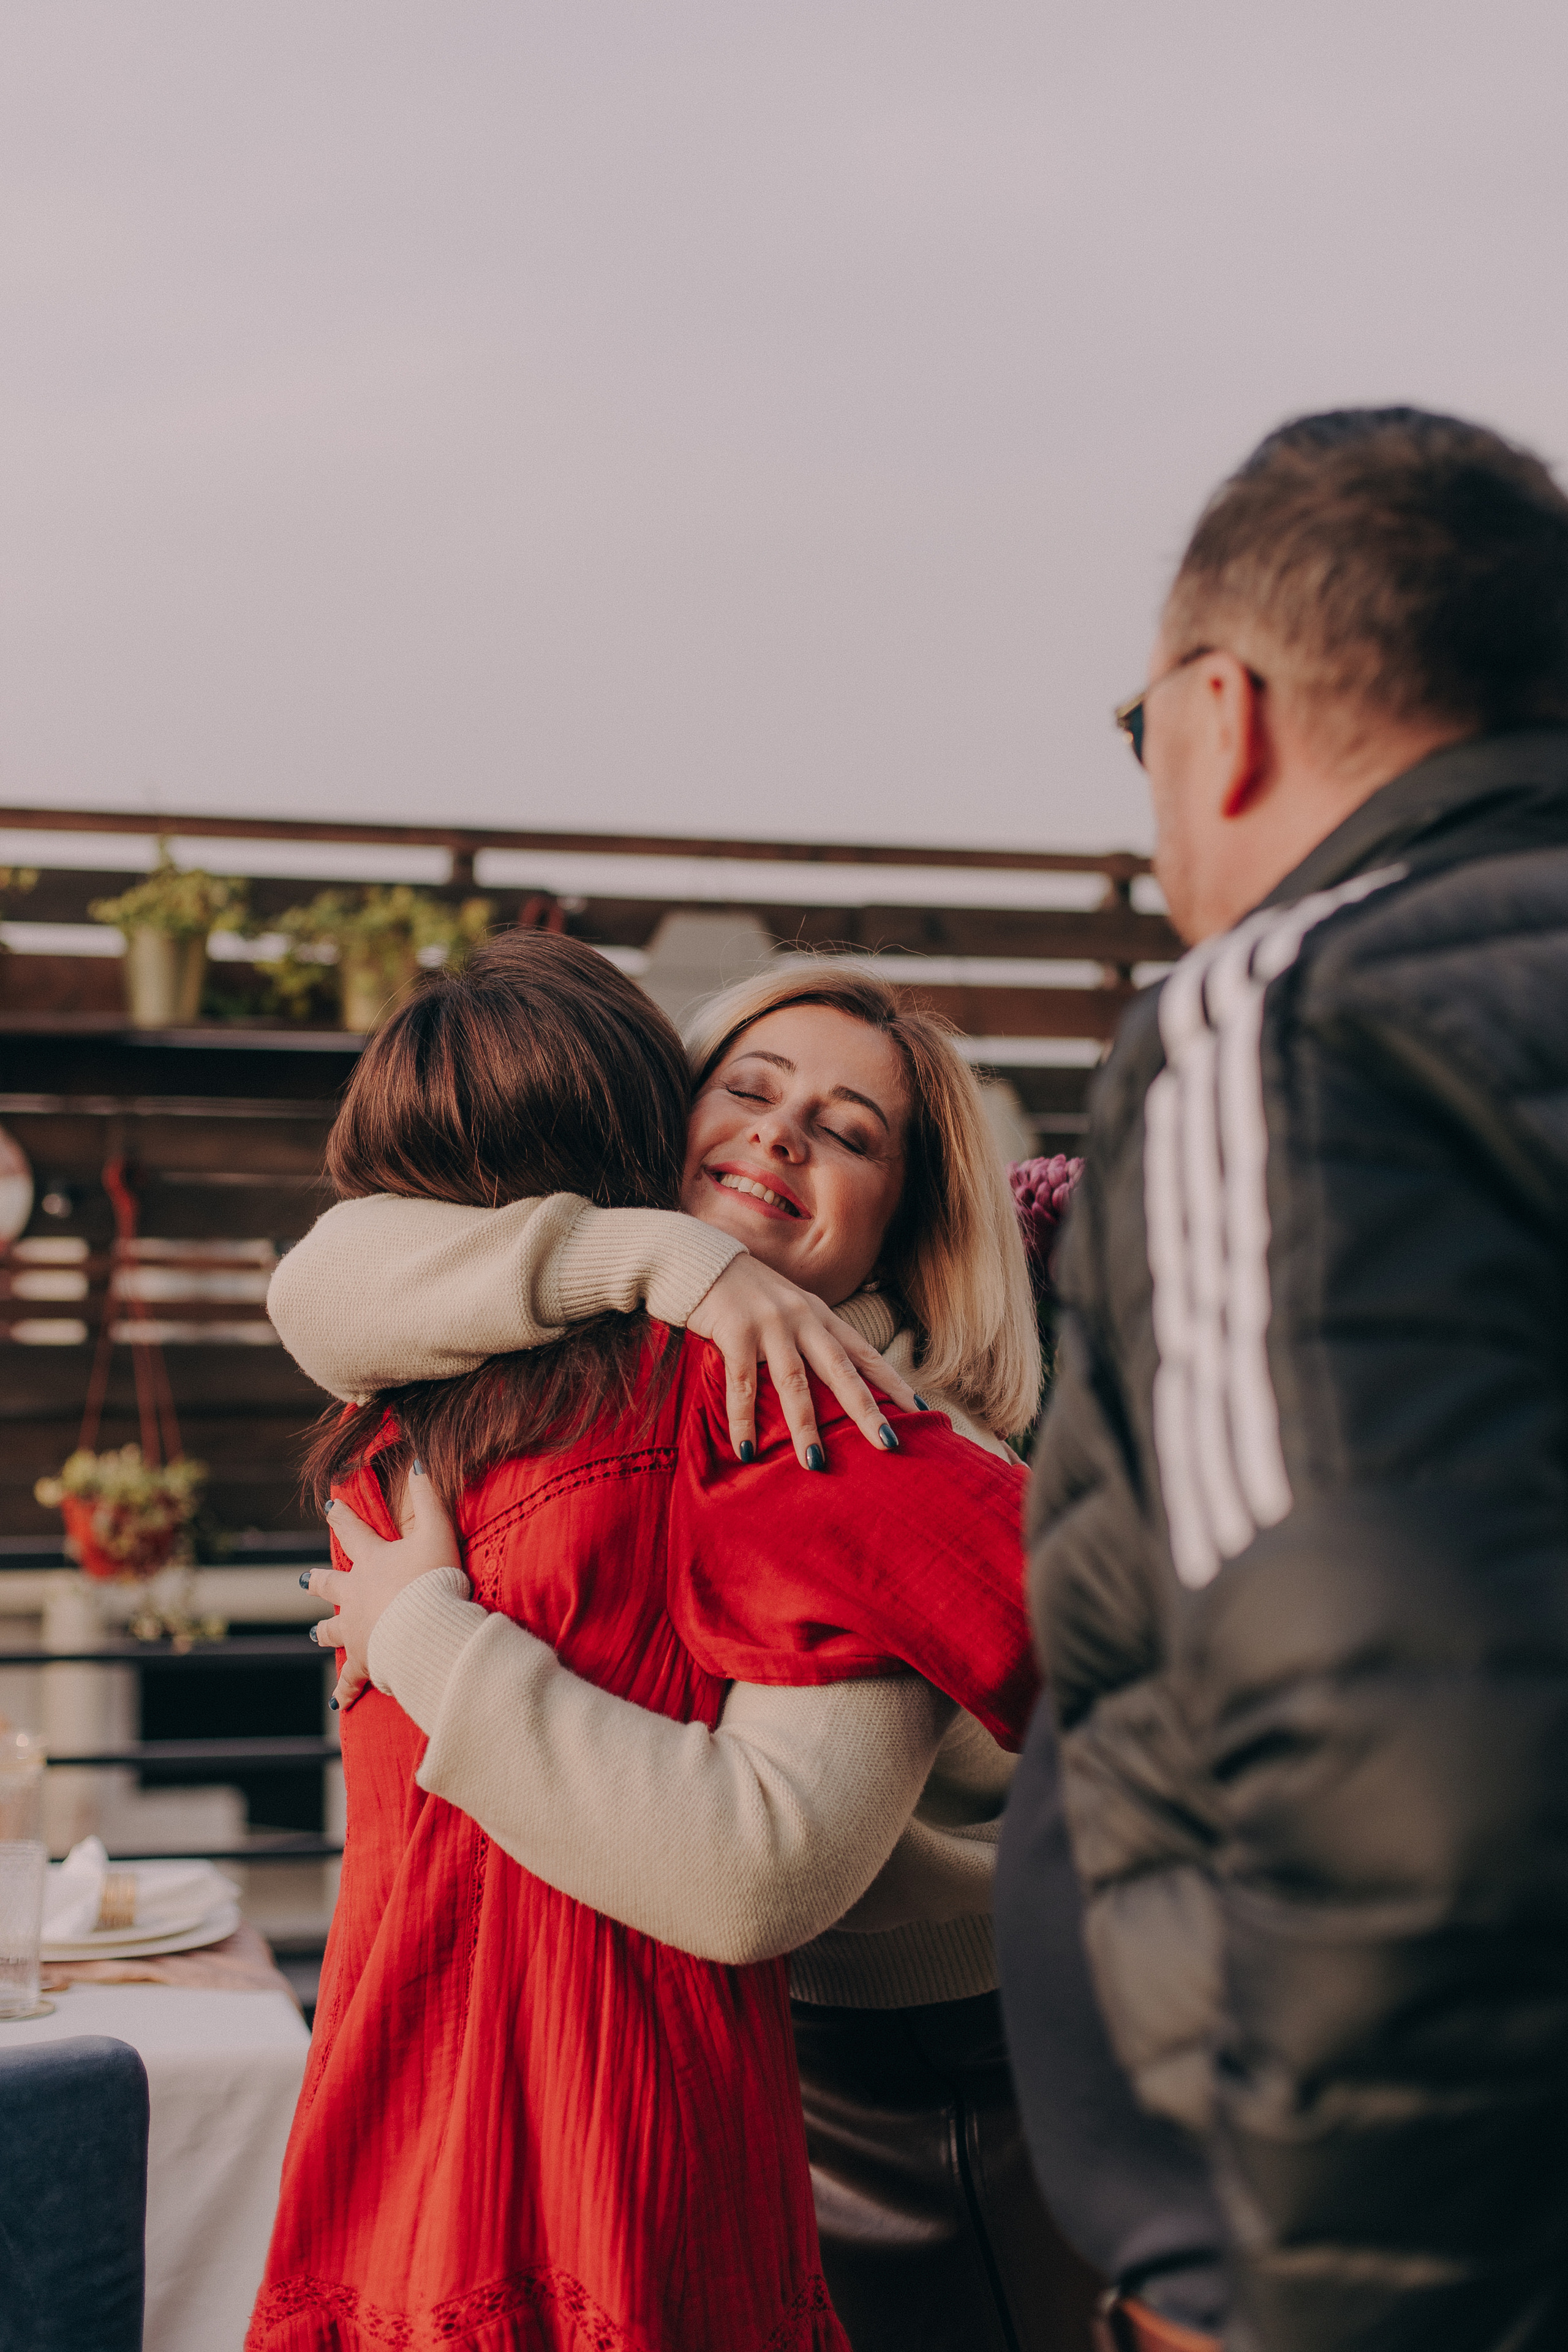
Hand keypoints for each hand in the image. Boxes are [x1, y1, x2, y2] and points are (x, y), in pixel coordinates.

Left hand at [307, 1465, 462, 1711]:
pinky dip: (346, 1688)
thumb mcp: (437, 1531)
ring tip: (314, 1633)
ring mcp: (357, 1629)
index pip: (353, 1532)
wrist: (423, 1630)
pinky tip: (339, 1702)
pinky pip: (352, 1677)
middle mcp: (356, 1595)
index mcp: (373, 1562)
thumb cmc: (432, 1580)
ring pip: (333, 1630)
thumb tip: (421, 1459)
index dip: (342, 1516)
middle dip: (318, 1580)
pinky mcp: (365, 1659)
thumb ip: (430, 1497)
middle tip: (303, 1579)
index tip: (330, 1505)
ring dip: (324, 1630)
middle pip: (331, 1585)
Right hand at [685, 1255, 920, 1468]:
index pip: (864, 1352)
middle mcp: (802, 1318)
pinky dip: (744, 1421)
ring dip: (805, 1427)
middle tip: (888, 1443)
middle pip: (841, 1370)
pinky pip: (742, 1385)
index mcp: (819, 1315)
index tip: (919, 1408)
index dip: (892, 1380)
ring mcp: (770, 1324)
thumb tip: (828, 1384)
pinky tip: (747, 1450)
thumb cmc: (745, 1294)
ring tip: (815, 1463)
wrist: (699, 1261)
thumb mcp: (787, 1309)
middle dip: (866, 1409)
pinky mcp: (735, 1332)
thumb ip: (807, 1338)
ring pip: (794, 1384)